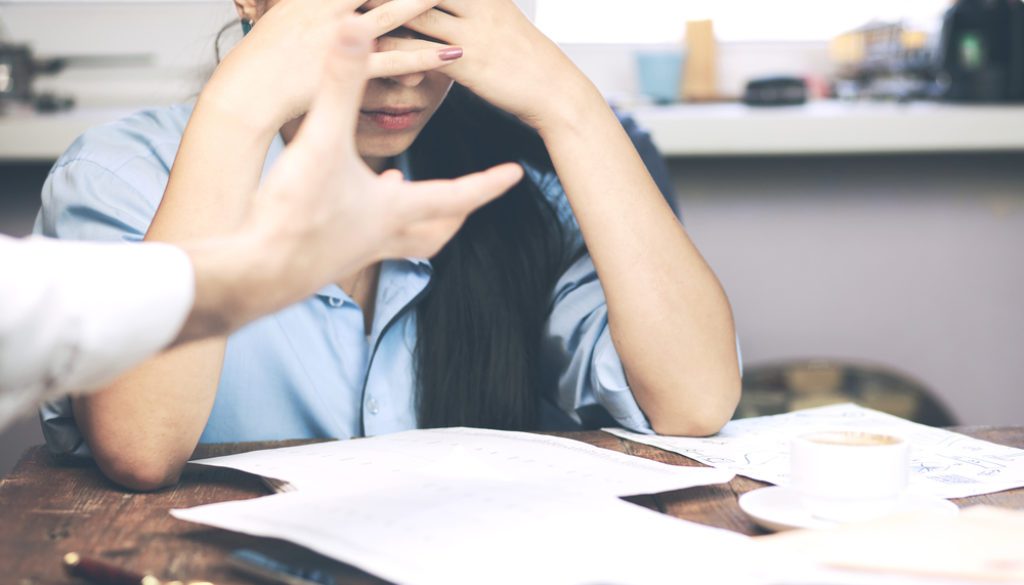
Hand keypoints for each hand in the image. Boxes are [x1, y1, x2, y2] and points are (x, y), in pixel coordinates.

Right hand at [204, 0, 462, 132]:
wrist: (246, 91)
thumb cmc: (264, 58)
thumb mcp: (284, 13)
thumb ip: (313, 4)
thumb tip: (339, 9)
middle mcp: (329, 8)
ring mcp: (340, 38)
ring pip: (393, 15)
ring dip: (425, 5)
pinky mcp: (349, 71)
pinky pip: (395, 61)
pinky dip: (425, 57)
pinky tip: (452, 53)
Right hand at [246, 16, 522, 289]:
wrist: (255, 273)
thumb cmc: (294, 216)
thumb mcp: (321, 140)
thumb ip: (340, 85)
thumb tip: (356, 31)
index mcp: (394, 209)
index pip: (456, 195)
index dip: (488, 182)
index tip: (514, 175)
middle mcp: (382, 235)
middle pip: (436, 230)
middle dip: (457, 212)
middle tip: (471, 198)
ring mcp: (355, 252)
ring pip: (402, 241)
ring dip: (413, 220)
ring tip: (406, 195)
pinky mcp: (326, 258)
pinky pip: (363, 242)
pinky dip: (367, 223)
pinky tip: (346, 205)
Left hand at [367, 0, 594, 130]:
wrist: (555, 91)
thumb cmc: (521, 58)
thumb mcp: (497, 18)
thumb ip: (466, 7)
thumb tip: (430, 8)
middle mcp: (477, 1)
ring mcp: (472, 30)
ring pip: (413, 11)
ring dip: (378, 12)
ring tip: (342, 18)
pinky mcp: (468, 62)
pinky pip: (420, 51)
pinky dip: (392, 51)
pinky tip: (367, 55)